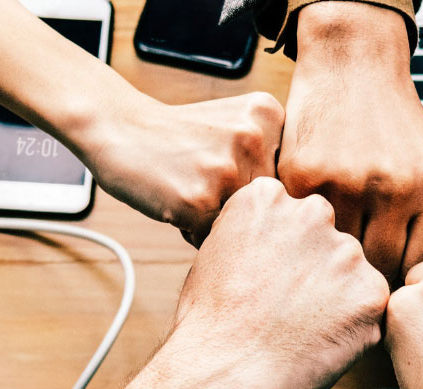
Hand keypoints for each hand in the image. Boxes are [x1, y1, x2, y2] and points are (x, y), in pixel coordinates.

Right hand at [44, 177, 387, 388]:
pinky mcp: (371, 293)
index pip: (291, 216)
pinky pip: (369, 307)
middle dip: (313, 269)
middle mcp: (311, 212)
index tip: (265, 280)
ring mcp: (346, 252)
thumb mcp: (215, 255)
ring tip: (298, 331)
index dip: (280, 254)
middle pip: (325, 239)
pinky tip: (317, 344)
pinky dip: (352, 328)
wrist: (221, 375)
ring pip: (350, 273)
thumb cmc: (208, 325)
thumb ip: (256, 235)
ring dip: (335, 298)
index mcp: (267, 197)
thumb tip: (276, 244)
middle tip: (285, 309)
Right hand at [75, 92, 283, 244]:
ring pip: (244, 224)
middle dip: (240, 205)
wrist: (118, 127)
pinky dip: (194, 231)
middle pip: (269, 204)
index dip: (257, 185)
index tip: (228, 169)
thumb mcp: (235, 122)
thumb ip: (271, 154)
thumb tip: (304, 216)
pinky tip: (176, 201)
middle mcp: (254, 138)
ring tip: (189, 190)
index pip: (289, 177)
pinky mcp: (199, 200)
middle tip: (203, 181)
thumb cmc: (177, 135)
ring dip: (217, 221)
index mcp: (269, 114)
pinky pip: (213, 239)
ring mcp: (227, 169)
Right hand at [277, 2, 422, 283]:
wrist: (354, 66)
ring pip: (339, 255)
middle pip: (381, 269)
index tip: (386, 285)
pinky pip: (304, 228)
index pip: (419, 268)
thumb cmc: (395, 126)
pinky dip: (304, 234)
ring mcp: (349, 182)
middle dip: (367, 278)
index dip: (402, 284)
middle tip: (352, 281)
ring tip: (327, 262)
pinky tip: (305, 232)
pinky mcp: (305, 176)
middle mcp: (397, 188)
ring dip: (332, 261)